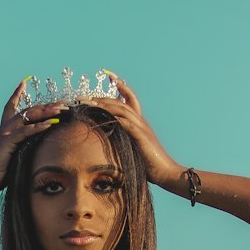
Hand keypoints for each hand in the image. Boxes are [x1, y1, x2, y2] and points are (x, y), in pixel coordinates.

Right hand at [0, 78, 61, 193]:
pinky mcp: (7, 142)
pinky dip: (39, 127)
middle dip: (46, 106)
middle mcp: (4, 128)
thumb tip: (34, 149)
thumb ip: (20, 149)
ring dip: (46, 112)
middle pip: (27, 111)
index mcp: (3, 130)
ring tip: (61, 110)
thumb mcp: (11, 157)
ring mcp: (5, 133)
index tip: (24, 82)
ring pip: (28, 117)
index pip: (10, 107)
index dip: (16, 94)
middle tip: (62, 103)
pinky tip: (51, 124)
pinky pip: (25, 131)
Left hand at [87, 72, 181, 187]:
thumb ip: (124, 142)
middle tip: (84, 97)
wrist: (165, 172)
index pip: (130, 99)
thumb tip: (109, 142)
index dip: (122, 87)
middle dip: (101, 98)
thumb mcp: (134, 149)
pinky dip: (114, 118)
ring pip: (122, 110)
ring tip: (89, 104)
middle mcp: (141, 121)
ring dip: (104, 105)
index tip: (110, 77)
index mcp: (139, 122)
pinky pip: (126, 124)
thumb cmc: (148, 164)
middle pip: (120, 102)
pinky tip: (103, 117)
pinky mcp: (141, 136)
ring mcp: (142, 128)